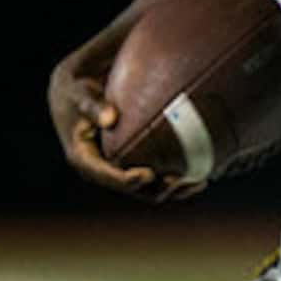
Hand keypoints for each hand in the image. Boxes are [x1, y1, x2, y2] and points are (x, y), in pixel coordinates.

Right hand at [46, 33, 198, 203]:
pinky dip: (178, 176)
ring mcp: (120, 169)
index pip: (107, 176)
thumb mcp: (79, 94)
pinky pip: (158, 176)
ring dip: (175, 189)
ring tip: (200, 181)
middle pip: (133, 190)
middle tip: (183, 180)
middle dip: (159, 189)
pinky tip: (203, 170)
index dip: (128, 180)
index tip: (148, 174)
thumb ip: (92, 105)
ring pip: (150, 189)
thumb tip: (110, 118)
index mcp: (84, 159)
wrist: (78, 92)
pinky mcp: (134, 163)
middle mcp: (103, 171)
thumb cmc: (77, 90)